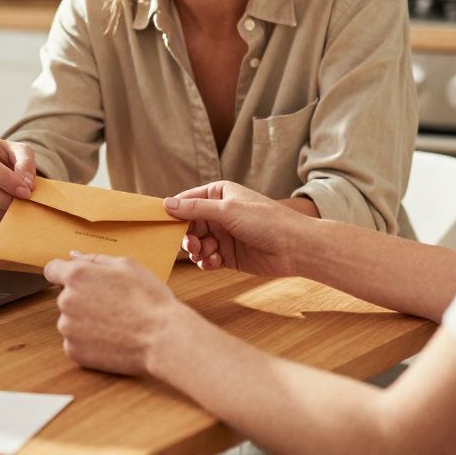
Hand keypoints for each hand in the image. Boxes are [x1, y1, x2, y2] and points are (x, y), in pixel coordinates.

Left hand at [44, 252, 186, 376]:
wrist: (163, 339)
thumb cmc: (149, 299)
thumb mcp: (127, 266)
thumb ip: (94, 259)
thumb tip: (72, 256)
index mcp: (77, 276)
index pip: (52, 270)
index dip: (64, 273)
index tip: (80, 281)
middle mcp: (65, 301)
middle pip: (65, 297)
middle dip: (82, 298)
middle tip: (112, 304)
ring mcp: (68, 329)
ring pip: (71, 320)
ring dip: (85, 320)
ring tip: (115, 323)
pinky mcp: (74, 351)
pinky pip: (76, 341)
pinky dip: (89, 341)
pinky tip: (111, 339)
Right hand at [164, 181, 304, 277]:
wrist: (295, 247)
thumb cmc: (266, 221)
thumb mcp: (227, 211)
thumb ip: (195, 208)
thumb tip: (166, 204)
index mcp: (218, 194)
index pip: (187, 200)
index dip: (173, 212)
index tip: (159, 223)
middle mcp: (219, 213)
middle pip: (188, 225)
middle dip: (186, 236)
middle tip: (191, 245)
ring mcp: (223, 235)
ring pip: (196, 243)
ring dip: (197, 251)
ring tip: (206, 254)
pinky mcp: (228, 255)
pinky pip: (207, 258)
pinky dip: (207, 261)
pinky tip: (216, 262)